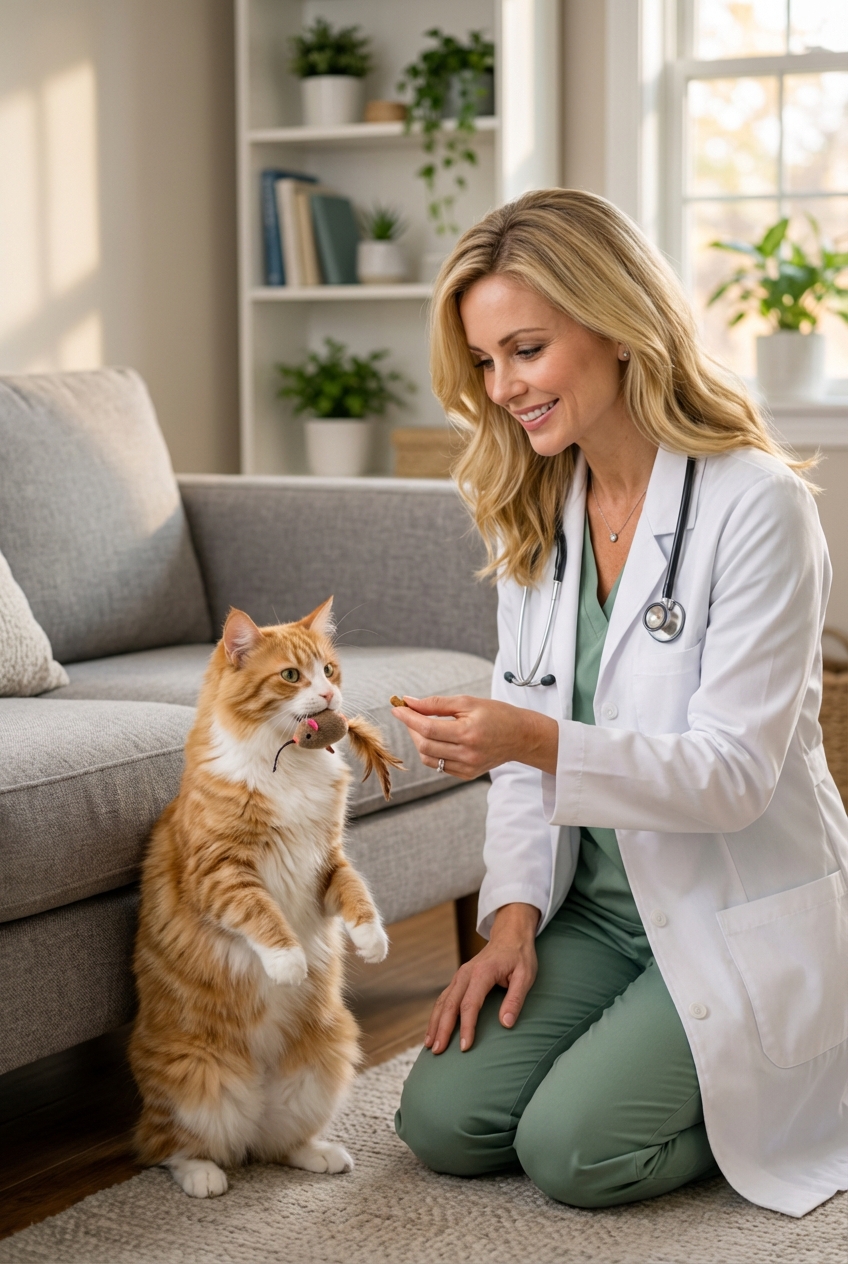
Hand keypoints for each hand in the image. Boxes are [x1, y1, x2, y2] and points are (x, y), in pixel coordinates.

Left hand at [391, 695, 557, 778]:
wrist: (521, 736)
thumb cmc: (496, 714)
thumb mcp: (468, 702)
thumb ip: (437, 703)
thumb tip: (410, 702)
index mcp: (468, 733)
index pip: (428, 728)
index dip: (408, 718)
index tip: (396, 707)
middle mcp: (467, 753)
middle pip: (425, 745)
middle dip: (411, 728)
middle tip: (409, 714)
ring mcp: (467, 767)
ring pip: (428, 758)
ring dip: (419, 741)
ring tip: (423, 726)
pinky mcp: (467, 774)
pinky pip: (439, 766)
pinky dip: (431, 752)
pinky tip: (437, 739)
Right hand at [425, 902, 539, 1053]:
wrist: (510, 935)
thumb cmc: (519, 956)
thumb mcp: (525, 976)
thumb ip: (515, 999)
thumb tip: (506, 1024)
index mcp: (482, 973)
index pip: (470, 1004)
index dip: (466, 1027)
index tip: (464, 1047)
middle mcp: (466, 974)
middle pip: (450, 1004)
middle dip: (442, 1029)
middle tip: (438, 1051)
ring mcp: (460, 976)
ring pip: (442, 1001)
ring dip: (435, 1023)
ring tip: (430, 1045)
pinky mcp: (459, 979)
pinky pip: (444, 998)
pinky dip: (437, 1015)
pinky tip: (434, 1029)